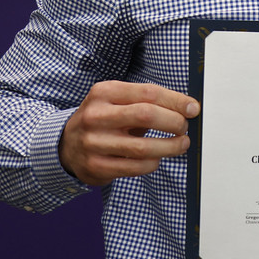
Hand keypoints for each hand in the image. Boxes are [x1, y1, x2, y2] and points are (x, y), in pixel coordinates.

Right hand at [59, 81, 197, 187]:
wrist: (66, 145)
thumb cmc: (102, 120)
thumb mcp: (116, 101)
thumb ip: (146, 102)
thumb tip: (187, 108)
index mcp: (104, 92)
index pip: (148, 93)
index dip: (176, 101)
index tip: (193, 108)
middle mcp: (96, 115)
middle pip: (146, 116)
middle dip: (174, 122)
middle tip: (184, 127)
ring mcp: (93, 142)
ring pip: (143, 146)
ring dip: (170, 146)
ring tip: (180, 144)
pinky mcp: (95, 166)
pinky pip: (134, 167)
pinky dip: (153, 163)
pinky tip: (157, 158)